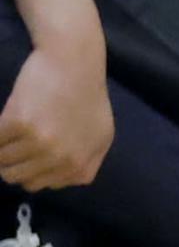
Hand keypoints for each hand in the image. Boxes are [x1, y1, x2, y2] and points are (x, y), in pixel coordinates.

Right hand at [0, 19, 109, 190]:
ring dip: (3, 146)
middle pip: (17, 177)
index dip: (29, 169)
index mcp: (79, 165)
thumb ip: (86, 163)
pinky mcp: (18, 124)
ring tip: (17, 127)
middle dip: (13, 161)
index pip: (38, 185)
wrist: (74, 60)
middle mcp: (61, 158)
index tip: (31, 152)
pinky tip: (8, 119)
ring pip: (1, 161)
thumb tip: (63, 182)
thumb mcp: (101, 134)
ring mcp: (40, 142)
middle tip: (18, 140)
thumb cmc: (87, 94)